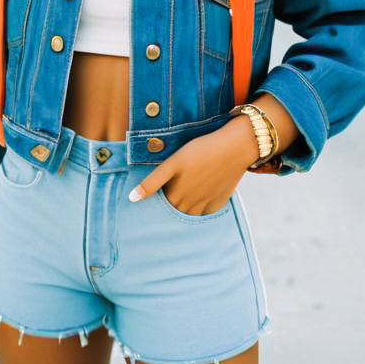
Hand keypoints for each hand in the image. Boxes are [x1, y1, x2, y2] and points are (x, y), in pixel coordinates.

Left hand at [126, 120, 255, 215]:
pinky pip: (204, 214)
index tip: (147, 204)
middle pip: (172, 212)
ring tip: (181, 197)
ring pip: (188, 216)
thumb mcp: (173, 162)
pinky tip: (197, 198)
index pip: (158, 206)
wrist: (233, 147)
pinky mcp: (218, 202)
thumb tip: (131, 199)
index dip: (153, 204)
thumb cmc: (200, 150)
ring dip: (182, 211)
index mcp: (176, 194)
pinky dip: (198, 210)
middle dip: (167, 208)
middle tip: (166, 197)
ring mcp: (205, 204)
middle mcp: (190, 203)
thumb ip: (152, 182)